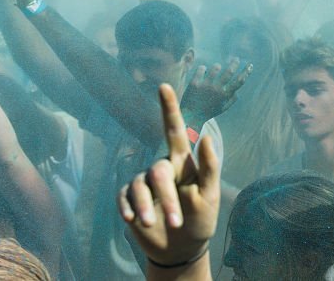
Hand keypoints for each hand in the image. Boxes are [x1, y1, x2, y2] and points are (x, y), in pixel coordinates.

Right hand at [118, 84, 220, 265]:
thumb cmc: (201, 218)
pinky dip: (127, 208)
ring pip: (138, 186)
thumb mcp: (210, 195)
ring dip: (145, 207)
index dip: (169, 108)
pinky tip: (132, 221)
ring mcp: (145, 185)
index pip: (174, 131)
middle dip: (165, 196)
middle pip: (157, 172)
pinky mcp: (131, 201)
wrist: (182, 248)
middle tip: (176, 221)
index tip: (164, 86)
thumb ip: (209, 167)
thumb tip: (205, 137)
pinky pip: (123, 197)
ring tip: (151, 225)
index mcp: (182, 163)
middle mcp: (162, 169)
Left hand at [181, 60, 250, 124]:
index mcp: (225, 95)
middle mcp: (216, 89)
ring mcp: (205, 86)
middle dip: (235, 63)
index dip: (246, 72)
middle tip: (236, 59)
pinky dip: (204, 68)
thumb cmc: (208, 112)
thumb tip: (238, 90)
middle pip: (229, 72)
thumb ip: (232, 100)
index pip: (239, 81)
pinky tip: (204, 71)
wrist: (191, 116)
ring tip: (217, 68)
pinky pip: (202, 68)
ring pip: (215, 68)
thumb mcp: (222, 108)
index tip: (250, 65)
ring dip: (218, 66)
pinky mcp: (195, 83)